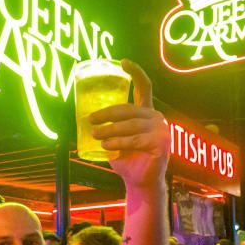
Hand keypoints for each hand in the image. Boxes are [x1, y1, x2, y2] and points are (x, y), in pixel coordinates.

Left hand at [91, 59, 168, 188]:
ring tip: (96, 135)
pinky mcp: (160, 143)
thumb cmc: (127, 159)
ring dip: (110, 130)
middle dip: (107, 114)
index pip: (144, 87)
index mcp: (146, 112)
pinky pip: (135, 140)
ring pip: (130, 125)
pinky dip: (118, 143)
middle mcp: (155, 117)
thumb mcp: (115, 139)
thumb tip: (84, 120)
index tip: (123, 62)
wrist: (140, 181)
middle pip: (128, 109)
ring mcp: (161, 129)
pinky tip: (106, 146)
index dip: (135, 72)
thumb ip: (108, 127)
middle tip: (90, 120)